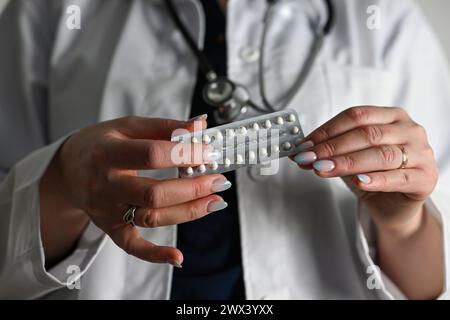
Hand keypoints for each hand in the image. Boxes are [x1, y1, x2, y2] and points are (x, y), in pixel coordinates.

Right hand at [41, 116, 229, 266]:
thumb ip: (164, 126)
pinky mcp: (110, 227)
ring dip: (188, 212)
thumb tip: (199, 125)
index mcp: (108, 152)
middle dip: (193, 188)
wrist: (68, 169)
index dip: (186, 154)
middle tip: (219, 180)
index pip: (152, 155)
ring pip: (151, 217)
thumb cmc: (101, 144)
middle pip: (154, 193)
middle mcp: (106, 184)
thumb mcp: (127, 126)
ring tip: (215, 201)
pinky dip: (155, 255)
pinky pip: (132, 246)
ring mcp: (108, 209)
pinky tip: (178, 257)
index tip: (210, 152)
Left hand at [292, 106, 438, 233]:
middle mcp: (409, 130)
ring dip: (346, 162)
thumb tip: (303, 150)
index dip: (327, 130)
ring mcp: (421, 153)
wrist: (396, 205)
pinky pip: (399, 178)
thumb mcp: (353, 156)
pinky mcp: (425, 178)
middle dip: (332, 147)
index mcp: (392, 116)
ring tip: (322, 169)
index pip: (356, 116)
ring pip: (380, 155)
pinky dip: (376, 180)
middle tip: (308, 158)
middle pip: (367, 134)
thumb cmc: (374, 174)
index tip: (304, 144)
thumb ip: (334, 150)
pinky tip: (359, 182)